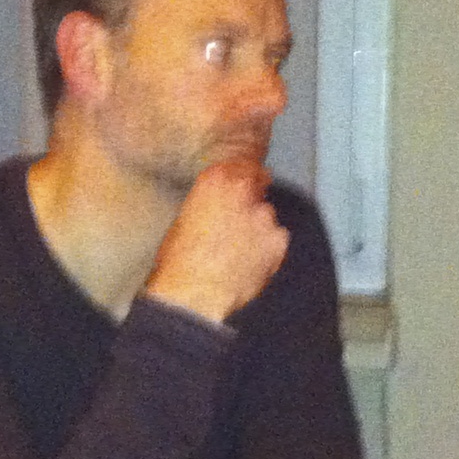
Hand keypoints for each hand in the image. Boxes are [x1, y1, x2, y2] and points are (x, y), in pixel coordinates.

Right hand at [141, 158, 287, 324]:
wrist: (195, 294)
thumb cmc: (180, 261)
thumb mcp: (185, 219)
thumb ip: (210, 203)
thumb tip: (220, 207)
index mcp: (215, 180)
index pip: (240, 164)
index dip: (243, 175)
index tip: (245, 184)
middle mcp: (243, 190)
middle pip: (259, 183)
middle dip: (253, 197)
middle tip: (241, 220)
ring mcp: (264, 214)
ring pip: (267, 215)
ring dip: (259, 227)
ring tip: (240, 251)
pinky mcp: (278, 239)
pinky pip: (277, 239)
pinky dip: (268, 248)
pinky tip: (250, 262)